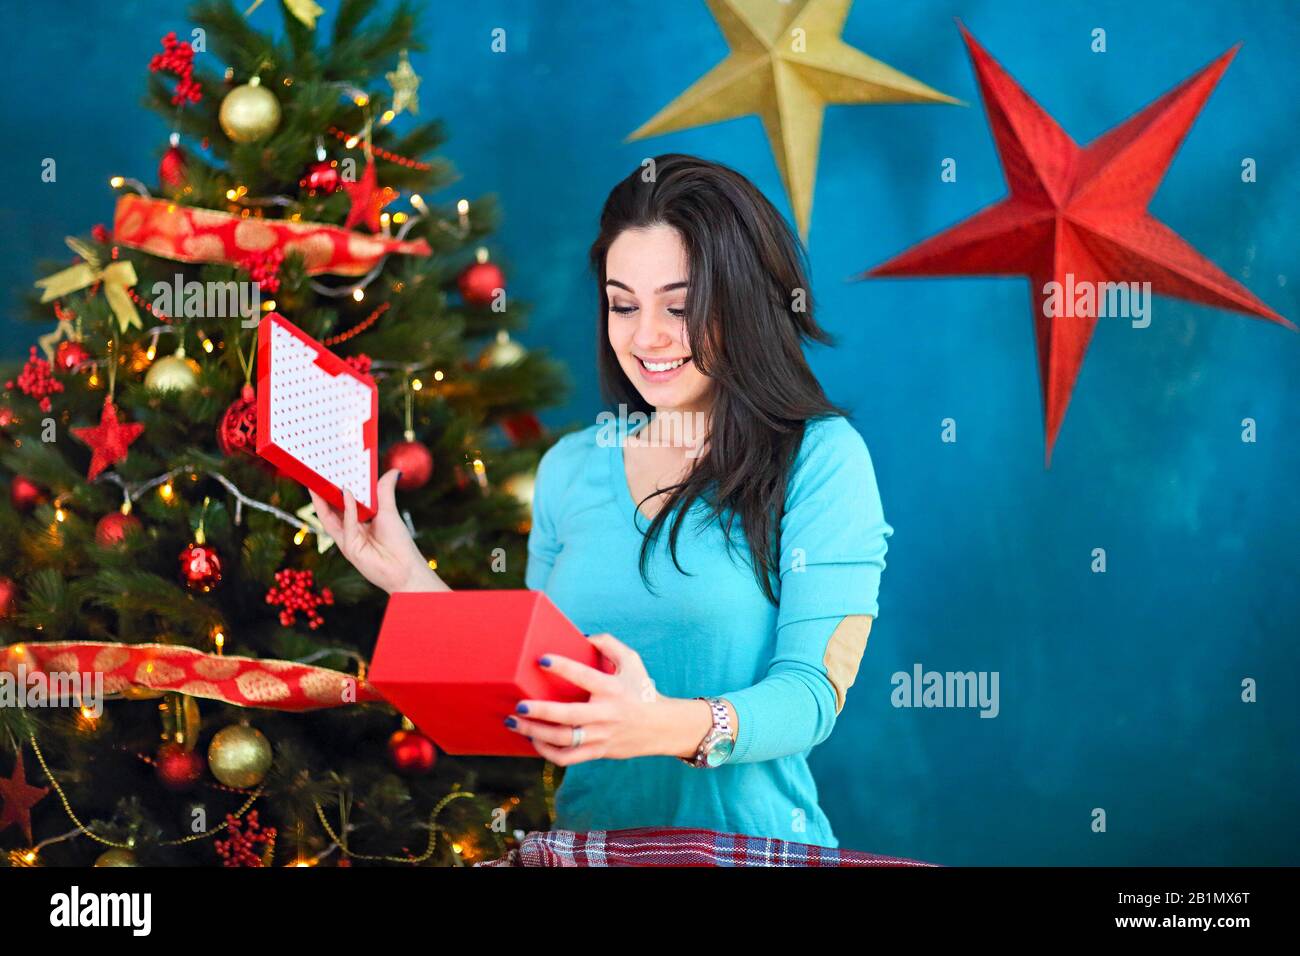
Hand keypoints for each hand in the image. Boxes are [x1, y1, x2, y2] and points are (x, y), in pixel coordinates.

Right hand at [308, 469, 441, 593]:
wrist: (404, 569)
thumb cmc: (399, 542)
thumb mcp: (389, 511)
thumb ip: (384, 491)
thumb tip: (394, 471)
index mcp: (360, 522)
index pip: (343, 503)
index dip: (335, 490)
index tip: (329, 473)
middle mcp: (351, 531)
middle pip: (332, 510)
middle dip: (322, 494)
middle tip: (316, 475)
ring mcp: (348, 540)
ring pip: (331, 518)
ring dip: (323, 501)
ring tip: (318, 482)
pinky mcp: (349, 547)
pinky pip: (346, 524)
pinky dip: (346, 508)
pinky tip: (346, 492)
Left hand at [504, 633, 687, 764]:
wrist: (661, 727)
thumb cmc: (642, 690)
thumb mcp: (632, 662)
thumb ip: (609, 645)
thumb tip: (584, 637)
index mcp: (612, 688)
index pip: (584, 676)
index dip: (563, 667)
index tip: (542, 660)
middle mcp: (606, 713)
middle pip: (568, 716)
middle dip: (540, 712)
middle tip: (518, 706)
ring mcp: (601, 735)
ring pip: (564, 740)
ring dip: (536, 733)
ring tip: (515, 723)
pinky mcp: (598, 751)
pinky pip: (568, 758)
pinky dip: (547, 753)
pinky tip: (534, 741)